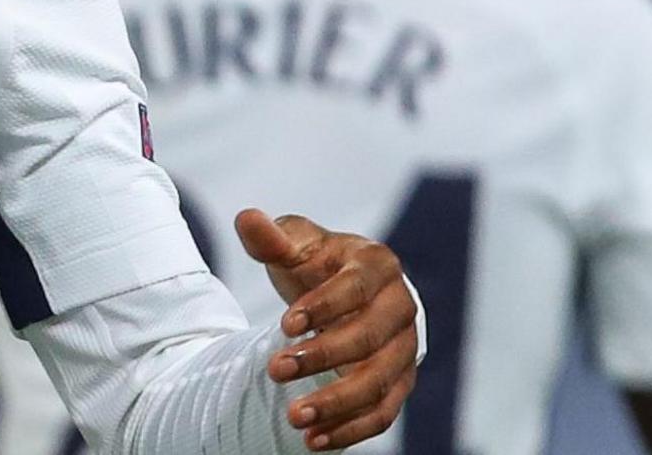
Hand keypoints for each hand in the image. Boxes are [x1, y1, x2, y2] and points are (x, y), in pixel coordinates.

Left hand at [235, 209, 419, 449]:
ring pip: (379, 383)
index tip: (284, 326)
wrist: (343, 291)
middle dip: (323, 358)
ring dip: (337, 404)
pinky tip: (314, 441)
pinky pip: (383, 413)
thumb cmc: (316, 263)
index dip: (323, 307)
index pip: (355, 288)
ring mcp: (405, 349)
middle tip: (274, 370)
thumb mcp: (295, 245)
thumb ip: (271, 238)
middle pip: (370, 339)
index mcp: (377, 265)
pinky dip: (351, 430)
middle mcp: (400, 308)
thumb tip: (247, 219)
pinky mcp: (399, 383)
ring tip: (293, 417)